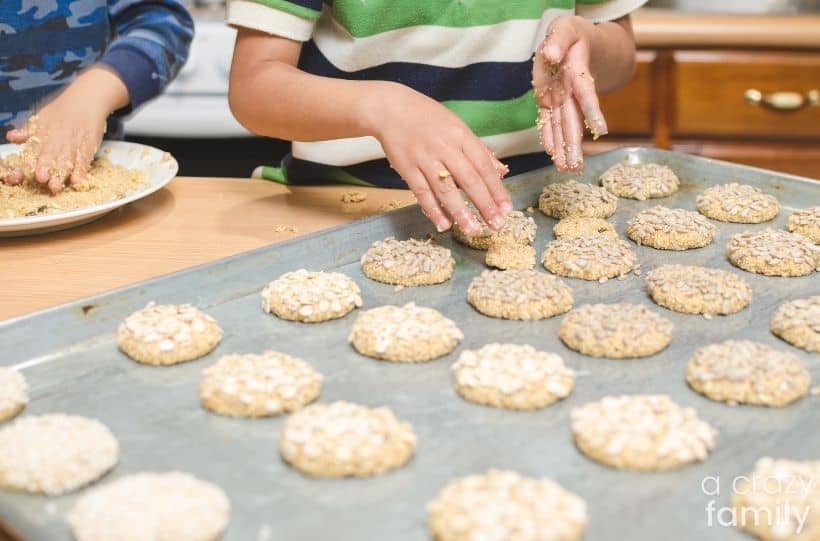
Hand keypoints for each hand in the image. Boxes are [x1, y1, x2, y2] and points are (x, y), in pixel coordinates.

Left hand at [4, 66, 127, 192]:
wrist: (88, 99)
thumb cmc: (63, 109)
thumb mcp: (41, 116)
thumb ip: (27, 130)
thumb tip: (12, 137)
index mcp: (44, 129)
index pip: (36, 145)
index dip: (32, 157)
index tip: (28, 167)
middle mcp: (58, 136)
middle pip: (51, 154)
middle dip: (46, 167)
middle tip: (42, 179)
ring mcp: (75, 141)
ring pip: (67, 159)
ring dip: (61, 174)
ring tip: (56, 186)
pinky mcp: (89, 144)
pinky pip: (85, 159)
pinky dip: (81, 170)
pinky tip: (76, 180)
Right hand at [368, 83, 512, 234]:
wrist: (391, 108)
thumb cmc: (428, 118)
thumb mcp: (457, 127)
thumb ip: (478, 150)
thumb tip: (501, 171)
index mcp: (461, 135)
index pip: (484, 165)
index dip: (496, 189)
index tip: (506, 208)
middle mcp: (444, 147)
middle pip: (469, 179)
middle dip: (484, 204)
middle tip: (497, 224)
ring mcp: (425, 158)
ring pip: (446, 189)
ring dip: (461, 212)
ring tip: (473, 230)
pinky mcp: (407, 167)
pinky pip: (422, 192)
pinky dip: (433, 209)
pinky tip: (444, 224)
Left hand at [532, 15, 608, 171]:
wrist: (570, 40)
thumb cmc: (570, 33)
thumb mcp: (564, 29)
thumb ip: (558, 41)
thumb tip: (552, 54)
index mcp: (577, 74)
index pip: (586, 94)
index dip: (593, 111)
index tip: (601, 130)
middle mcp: (571, 92)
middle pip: (574, 120)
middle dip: (574, 144)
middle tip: (576, 167)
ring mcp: (560, 99)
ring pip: (562, 127)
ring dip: (564, 148)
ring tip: (566, 169)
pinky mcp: (547, 102)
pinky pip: (548, 122)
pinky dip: (549, 138)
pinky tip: (552, 154)